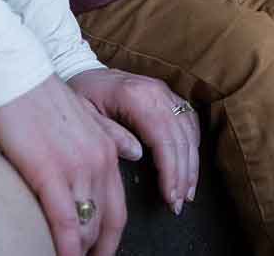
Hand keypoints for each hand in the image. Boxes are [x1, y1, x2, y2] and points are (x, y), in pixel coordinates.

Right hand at [0, 73, 127, 255]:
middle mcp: (98, 161)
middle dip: (96, 250)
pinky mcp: (49, 172)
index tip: (99, 254)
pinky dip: (64, 247)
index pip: (118, 209)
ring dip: (77, 250)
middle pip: (107, 223)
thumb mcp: (84, 115)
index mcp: (106, 150)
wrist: (12, 74)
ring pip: (86, 227)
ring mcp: (75, 168)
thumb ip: (111, 136)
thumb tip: (135, 152)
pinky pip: (64, 223)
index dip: (110, 239)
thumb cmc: (39, 97)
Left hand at [68, 68, 200, 214]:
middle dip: (182, 174)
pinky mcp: (167, 95)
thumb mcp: (84, 115)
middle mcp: (155, 91)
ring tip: (186, 193)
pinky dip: (192, 145)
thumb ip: (110, 134)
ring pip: (188, 130)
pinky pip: (188, 120)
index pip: (162, 137)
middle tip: (178, 203)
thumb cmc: (81, 95)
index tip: (169, 196)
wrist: (81, 70)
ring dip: (191, 164)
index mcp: (134, 95)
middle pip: (179, 137)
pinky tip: (189, 165)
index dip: (170, 170)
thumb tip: (137, 155)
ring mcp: (164, 91)